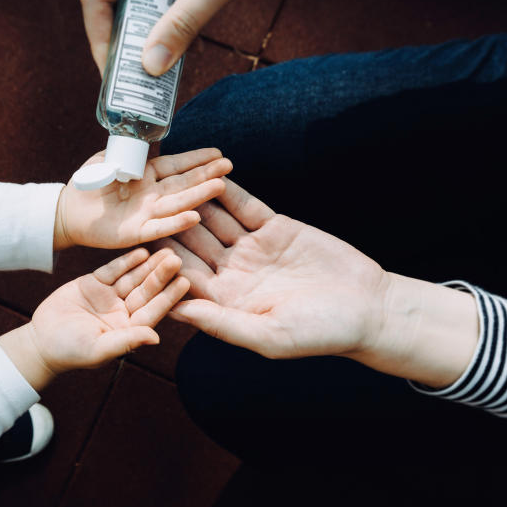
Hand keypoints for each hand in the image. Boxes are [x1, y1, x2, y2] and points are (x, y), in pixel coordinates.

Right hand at [0, 248, 189, 389]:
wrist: (41, 341)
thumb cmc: (70, 352)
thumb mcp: (99, 348)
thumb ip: (127, 341)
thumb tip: (156, 338)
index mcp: (129, 329)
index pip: (153, 311)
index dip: (168, 297)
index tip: (184, 282)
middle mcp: (123, 311)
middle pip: (146, 291)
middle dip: (161, 276)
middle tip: (177, 259)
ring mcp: (109, 296)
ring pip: (133, 278)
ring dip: (149, 266)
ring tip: (166, 251)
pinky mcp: (94, 284)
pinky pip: (113, 270)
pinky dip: (126, 261)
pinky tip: (142, 252)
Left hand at [54, 148, 230, 249]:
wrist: (68, 211)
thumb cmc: (88, 183)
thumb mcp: (106, 159)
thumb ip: (125, 151)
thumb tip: (141, 141)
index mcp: (147, 174)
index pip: (177, 165)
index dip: (196, 159)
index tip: (218, 153)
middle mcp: (153, 194)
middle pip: (184, 183)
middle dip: (207, 174)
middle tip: (229, 166)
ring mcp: (147, 213)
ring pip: (178, 203)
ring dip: (199, 195)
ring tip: (220, 186)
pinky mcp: (137, 232)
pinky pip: (160, 227)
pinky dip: (177, 223)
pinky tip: (195, 217)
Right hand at [80, 0, 273, 75]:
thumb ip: (187, 20)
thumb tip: (151, 67)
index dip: (100, 40)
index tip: (114, 76)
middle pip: (113, 1)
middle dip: (126, 42)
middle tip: (139, 81)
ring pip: (136, 1)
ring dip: (149, 37)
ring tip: (165, 71)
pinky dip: (168, 22)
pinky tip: (190, 45)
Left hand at [160, 179, 478, 385]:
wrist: (367, 307)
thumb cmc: (320, 333)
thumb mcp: (268, 334)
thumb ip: (222, 324)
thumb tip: (178, 314)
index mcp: (225, 302)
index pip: (186, 278)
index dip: (163, 259)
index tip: (139, 241)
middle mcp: (233, 274)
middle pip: (194, 245)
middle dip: (171, 224)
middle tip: (144, 202)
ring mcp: (252, 249)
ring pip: (215, 221)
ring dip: (194, 201)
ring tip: (169, 179)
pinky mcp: (274, 228)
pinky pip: (244, 206)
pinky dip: (228, 190)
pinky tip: (208, 172)